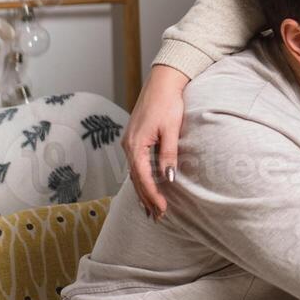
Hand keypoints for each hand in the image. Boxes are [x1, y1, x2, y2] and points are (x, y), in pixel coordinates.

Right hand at [122, 64, 190, 220]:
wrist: (162, 82)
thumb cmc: (168, 103)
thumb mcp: (171, 129)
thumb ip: (168, 154)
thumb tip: (168, 178)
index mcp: (135, 144)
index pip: (142, 177)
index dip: (152, 195)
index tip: (162, 210)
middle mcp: (128, 145)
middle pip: (135, 179)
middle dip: (146, 199)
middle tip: (157, 217)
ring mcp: (129, 143)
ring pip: (134, 174)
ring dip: (143, 192)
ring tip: (151, 210)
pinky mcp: (134, 140)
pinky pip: (135, 165)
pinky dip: (141, 179)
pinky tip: (147, 188)